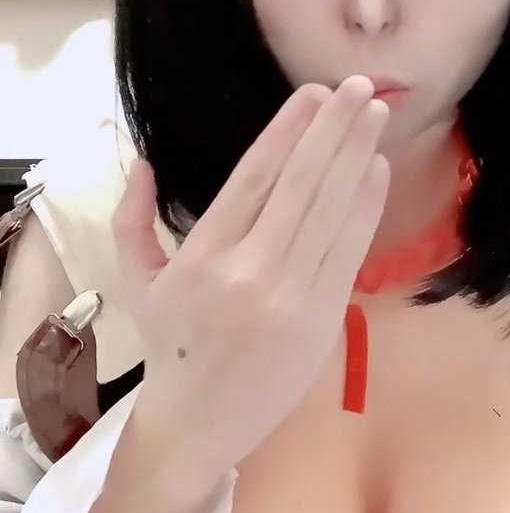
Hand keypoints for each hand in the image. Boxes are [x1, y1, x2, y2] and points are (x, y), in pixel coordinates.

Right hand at [112, 77, 389, 474]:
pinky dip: (366, 207)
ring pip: (332, 212)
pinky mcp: (323, 319)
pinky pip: (350, 251)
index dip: (288, 131)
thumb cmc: (171, 347)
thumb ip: (131, 220)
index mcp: (203, 257)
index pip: (254, 178)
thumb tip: (140, 163)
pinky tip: (376, 171)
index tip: (313, 93)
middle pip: (302, 185)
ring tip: (376, 116)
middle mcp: (249, 271)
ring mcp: (292, 297)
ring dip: (358, 158)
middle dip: (334, 130)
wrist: (198, 426)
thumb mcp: (138, 282)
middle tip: (360, 87)